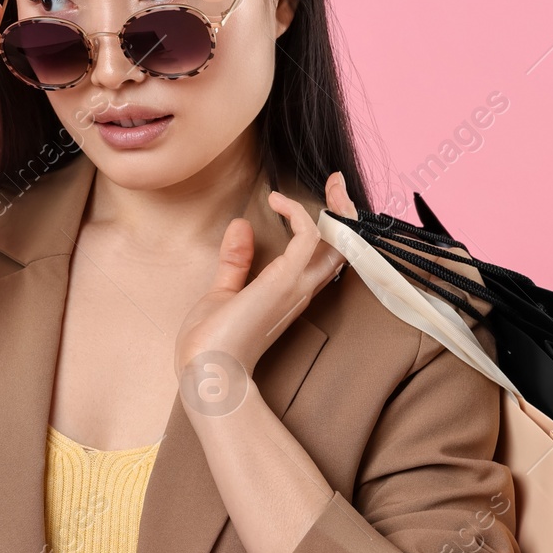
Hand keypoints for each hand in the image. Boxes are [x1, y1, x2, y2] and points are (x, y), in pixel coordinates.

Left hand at [174, 171, 357, 384]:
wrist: (207, 370)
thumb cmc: (213, 342)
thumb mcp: (224, 292)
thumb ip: (235, 261)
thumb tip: (240, 226)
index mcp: (290, 293)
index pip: (325, 257)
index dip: (331, 228)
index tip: (323, 197)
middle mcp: (301, 289)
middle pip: (342, 247)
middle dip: (345, 213)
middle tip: (336, 182)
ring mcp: (295, 285)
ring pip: (337, 241)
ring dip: (337, 208)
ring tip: (329, 182)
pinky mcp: (283, 281)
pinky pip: (307, 238)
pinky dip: (299, 214)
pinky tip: (277, 201)